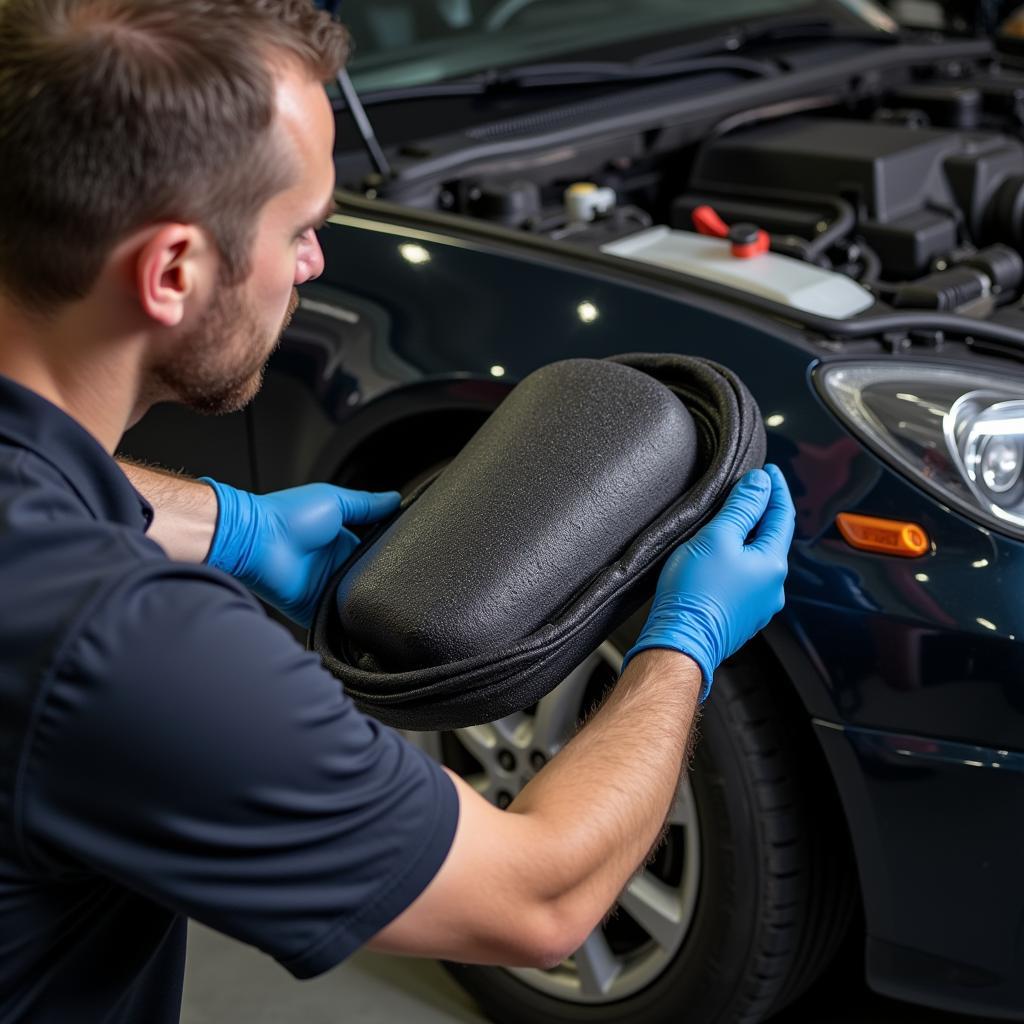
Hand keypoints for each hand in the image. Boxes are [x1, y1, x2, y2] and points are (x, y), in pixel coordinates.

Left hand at [201, 480, 400, 627]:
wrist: (257, 540)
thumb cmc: (288, 515)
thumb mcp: (335, 500)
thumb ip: (367, 505)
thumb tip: (395, 499)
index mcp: (341, 541)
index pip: (375, 553)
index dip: (391, 556)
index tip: (412, 557)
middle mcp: (335, 566)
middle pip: (368, 580)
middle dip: (382, 582)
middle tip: (403, 583)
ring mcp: (325, 590)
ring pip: (357, 602)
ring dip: (367, 602)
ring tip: (388, 601)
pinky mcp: (314, 610)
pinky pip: (338, 622)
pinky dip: (349, 623)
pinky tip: (364, 619)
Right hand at [622, 464, 794, 700]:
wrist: (679, 642)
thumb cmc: (694, 594)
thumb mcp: (717, 537)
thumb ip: (741, 507)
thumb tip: (760, 483)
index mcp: (773, 564)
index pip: (782, 515)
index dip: (775, 489)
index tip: (768, 472)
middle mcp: (773, 587)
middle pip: (771, 538)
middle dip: (762, 512)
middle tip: (748, 490)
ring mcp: (758, 605)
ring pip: (757, 561)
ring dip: (748, 538)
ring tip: (731, 522)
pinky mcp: (740, 617)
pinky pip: (745, 580)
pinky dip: (738, 561)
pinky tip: (719, 558)